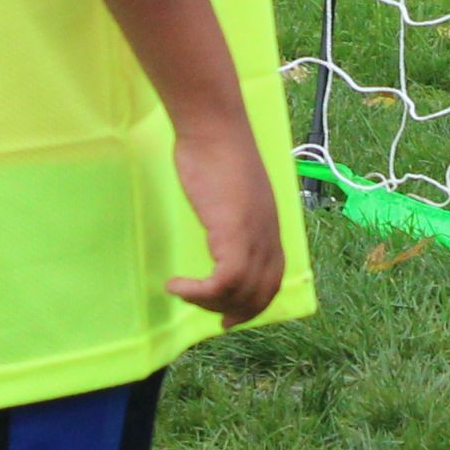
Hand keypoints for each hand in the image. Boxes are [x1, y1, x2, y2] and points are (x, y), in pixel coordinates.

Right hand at [163, 110, 285, 323]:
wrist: (213, 128)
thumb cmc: (216, 150)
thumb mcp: (230, 191)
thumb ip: (233, 213)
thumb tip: (221, 227)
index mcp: (270, 226)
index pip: (273, 278)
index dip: (256, 302)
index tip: (232, 316)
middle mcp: (268, 235)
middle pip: (261, 292)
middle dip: (236, 311)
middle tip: (212, 320)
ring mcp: (254, 235)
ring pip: (241, 291)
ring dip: (210, 303)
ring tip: (184, 294)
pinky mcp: (233, 233)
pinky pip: (223, 282)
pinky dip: (199, 293)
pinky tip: (175, 285)